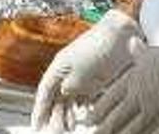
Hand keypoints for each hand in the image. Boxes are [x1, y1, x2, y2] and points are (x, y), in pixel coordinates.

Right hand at [32, 9, 145, 132]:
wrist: (121, 34)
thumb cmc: (98, 48)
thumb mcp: (80, 70)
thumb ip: (70, 86)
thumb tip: (64, 95)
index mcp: (59, 67)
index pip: (45, 92)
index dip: (39, 109)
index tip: (36, 125)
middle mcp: (68, 72)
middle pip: (56, 98)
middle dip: (54, 115)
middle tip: (55, 131)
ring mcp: (81, 76)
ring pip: (71, 100)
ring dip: (69, 114)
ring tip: (70, 128)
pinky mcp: (95, 79)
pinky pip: (85, 98)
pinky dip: (85, 109)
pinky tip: (87, 118)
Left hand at [88, 29, 158, 133]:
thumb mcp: (157, 50)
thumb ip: (142, 54)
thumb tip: (133, 43)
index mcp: (135, 78)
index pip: (109, 99)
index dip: (97, 112)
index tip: (86, 121)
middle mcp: (141, 94)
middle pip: (115, 118)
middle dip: (103, 130)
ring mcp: (157, 107)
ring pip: (131, 130)